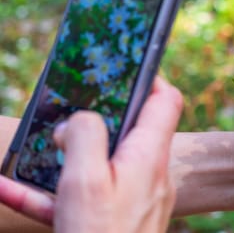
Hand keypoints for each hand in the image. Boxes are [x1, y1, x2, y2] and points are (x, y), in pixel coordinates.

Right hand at [0, 76, 182, 231]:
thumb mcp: (86, 180)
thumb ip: (84, 135)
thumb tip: (81, 118)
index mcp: (147, 156)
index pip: (166, 101)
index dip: (151, 78)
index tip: (126, 69)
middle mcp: (148, 173)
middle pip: (130, 130)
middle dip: (97, 120)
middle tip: (67, 113)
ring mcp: (135, 197)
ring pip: (100, 164)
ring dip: (67, 158)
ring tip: (31, 153)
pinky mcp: (116, 218)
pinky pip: (85, 196)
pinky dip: (54, 191)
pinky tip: (10, 189)